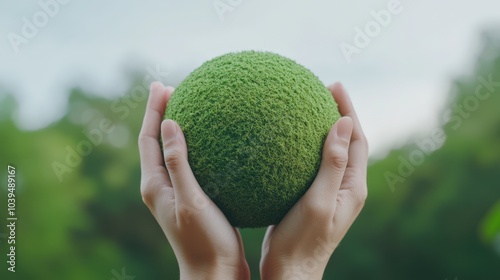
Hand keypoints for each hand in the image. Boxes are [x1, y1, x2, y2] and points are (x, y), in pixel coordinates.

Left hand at [138, 82, 249, 279]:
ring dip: (175, 128)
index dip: (153, 111)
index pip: (148, 138)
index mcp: (155, 185)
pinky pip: (187, 163)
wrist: (215, 273)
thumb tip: (169, 124)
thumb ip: (179, 163)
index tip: (161, 85)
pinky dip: (193, 146)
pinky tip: (212, 142)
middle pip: (155, 142)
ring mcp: (175, 193)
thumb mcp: (192, 200)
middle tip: (171, 88)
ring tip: (188, 106)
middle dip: (161, 114)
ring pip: (171, 152)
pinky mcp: (191, 198)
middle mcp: (160, 187)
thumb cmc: (205, 242)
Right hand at [260, 83, 368, 279]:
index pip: (357, 140)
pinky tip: (288, 142)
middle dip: (340, 115)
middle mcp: (346, 188)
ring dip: (324, 129)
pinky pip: (315, 165)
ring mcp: (331, 193)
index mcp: (353, 187)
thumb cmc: (303, 241)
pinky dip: (308, 148)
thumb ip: (332, 164)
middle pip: (348, 143)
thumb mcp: (319, 201)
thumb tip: (345, 123)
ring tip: (308, 108)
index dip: (349, 111)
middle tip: (323, 89)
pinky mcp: (314, 198)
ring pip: (331, 153)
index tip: (335, 86)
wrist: (291, 271)